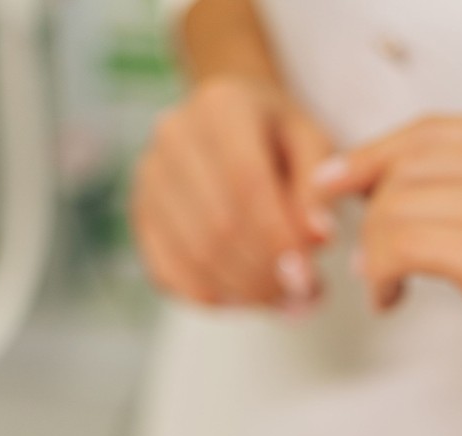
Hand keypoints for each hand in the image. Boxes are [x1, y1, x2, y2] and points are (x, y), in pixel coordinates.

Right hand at [129, 75, 336, 310]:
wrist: (232, 122)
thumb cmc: (280, 136)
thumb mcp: (314, 141)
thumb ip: (320, 187)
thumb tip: (318, 237)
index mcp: (221, 108)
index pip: (246, 184)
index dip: (278, 238)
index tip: (310, 275)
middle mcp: (174, 137)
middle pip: (219, 225)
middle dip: (266, 273)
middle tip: (305, 296)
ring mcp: (149, 177)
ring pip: (195, 255)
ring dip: (245, 292)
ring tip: (287, 301)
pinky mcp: (140, 215)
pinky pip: (170, 273)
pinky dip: (213, 297)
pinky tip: (249, 298)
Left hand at [312, 116, 461, 410]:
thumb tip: (369, 175)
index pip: (427, 132)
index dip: (370, 156)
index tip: (331, 184)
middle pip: (404, 167)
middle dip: (370, 214)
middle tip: (370, 259)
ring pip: (394, 206)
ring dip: (374, 250)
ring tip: (386, 283)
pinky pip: (399, 245)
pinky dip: (381, 272)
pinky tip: (391, 296)